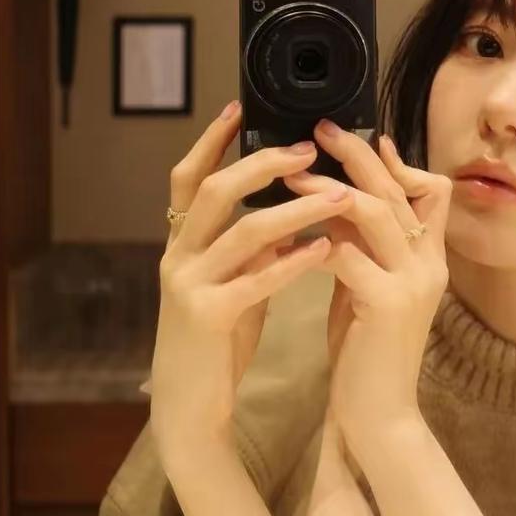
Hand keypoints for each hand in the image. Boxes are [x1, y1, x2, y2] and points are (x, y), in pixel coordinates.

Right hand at [148, 103, 346, 469]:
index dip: (210, 140)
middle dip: (261, 163)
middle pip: (214, 191)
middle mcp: (178, 258)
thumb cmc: (216, 344)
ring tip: (337, 195)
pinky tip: (324, 248)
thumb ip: (249, 251)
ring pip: (242, 231)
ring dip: (294, 209)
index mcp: (182, 245)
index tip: (240, 107)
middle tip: (307, 148)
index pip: (188, 178)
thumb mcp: (232, 285)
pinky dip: (292, 261)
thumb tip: (286, 217)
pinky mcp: (206, 318)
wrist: (189, 409)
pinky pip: (254, 281)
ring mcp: (188, 286)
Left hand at [282, 121, 452, 450]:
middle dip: (355, 155)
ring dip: (329, 188)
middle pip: (397, 189)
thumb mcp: (370, 288)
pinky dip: (315, 238)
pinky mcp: (386, 306)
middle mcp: (430, 265)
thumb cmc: (367, 353)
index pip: (432, 190)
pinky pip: (347, 255)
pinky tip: (287, 232)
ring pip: (374, 212)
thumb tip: (335, 203)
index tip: (363, 138)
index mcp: (430, 259)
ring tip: (294, 173)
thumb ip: (363, 247)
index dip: (397, 162)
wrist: (379, 417)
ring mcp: (412, 284)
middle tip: (319, 130)